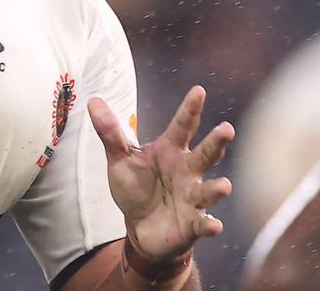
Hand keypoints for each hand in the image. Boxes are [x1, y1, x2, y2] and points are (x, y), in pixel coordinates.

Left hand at [88, 86, 233, 261]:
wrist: (140, 227)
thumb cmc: (136, 187)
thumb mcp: (120, 159)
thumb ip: (110, 132)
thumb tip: (93, 101)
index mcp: (171, 150)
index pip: (183, 126)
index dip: (190, 109)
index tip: (199, 91)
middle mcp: (188, 170)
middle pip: (206, 154)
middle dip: (217, 142)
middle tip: (227, 129)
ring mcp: (193, 197)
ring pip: (209, 190)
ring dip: (217, 188)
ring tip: (225, 186)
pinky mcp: (193, 222)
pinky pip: (204, 223)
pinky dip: (209, 225)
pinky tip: (215, 226)